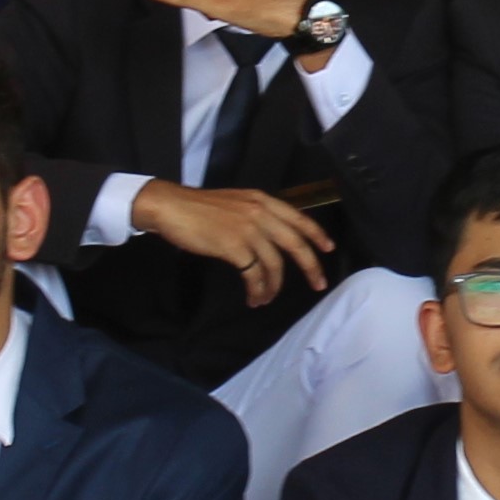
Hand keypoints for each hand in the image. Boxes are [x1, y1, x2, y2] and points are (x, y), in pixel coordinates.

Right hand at [135, 182, 333, 305]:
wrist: (172, 207)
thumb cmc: (198, 207)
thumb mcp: (235, 203)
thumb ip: (256, 214)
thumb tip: (271, 237)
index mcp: (262, 200)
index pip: (298, 218)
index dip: (316, 234)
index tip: (328, 249)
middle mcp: (259, 213)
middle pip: (294, 243)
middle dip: (310, 266)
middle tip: (318, 284)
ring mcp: (247, 229)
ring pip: (274, 264)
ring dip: (274, 286)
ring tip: (267, 299)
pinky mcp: (233, 246)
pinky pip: (254, 274)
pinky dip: (257, 289)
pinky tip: (253, 297)